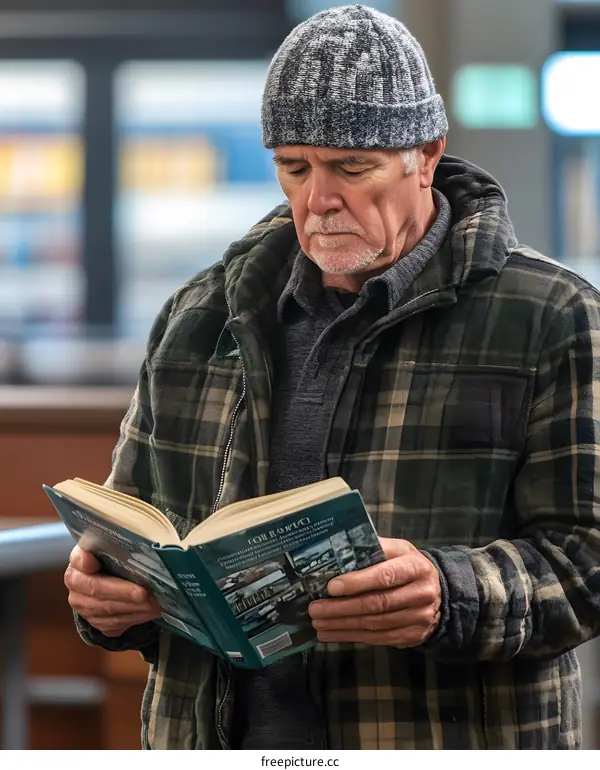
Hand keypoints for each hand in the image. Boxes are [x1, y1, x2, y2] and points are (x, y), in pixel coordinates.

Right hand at [64, 545, 160, 636]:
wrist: (106, 579)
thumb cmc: (112, 559)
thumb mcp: (112, 547)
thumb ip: (115, 545)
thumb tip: (139, 545)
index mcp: (78, 562)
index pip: (79, 560)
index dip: (85, 562)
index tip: (93, 563)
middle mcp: (76, 585)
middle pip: (97, 590)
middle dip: (123, 593)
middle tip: (144, 593)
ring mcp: (84, 607)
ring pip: (108, 611)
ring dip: (134, 608)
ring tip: (155, 603)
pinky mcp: (98, 622)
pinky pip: (116, 623)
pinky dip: (136, 618)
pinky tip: (151, 611)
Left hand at [308, 537, 440, 646]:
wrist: (440, 593)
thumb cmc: (409, 567)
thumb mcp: (399, 550)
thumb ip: (375, 548)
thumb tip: (341, 549)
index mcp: (416, 567)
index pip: (385, 576)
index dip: (358, 582)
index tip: (332, 587)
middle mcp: (421, 594)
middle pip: (377, 604)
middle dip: (342, 608)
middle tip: (316, 608)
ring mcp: (418, 618)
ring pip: (374, 624)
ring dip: (342, 625)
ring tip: (318, 622)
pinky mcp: (412, 636)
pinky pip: (377, 638)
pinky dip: (351, 636)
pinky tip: (332, 633)